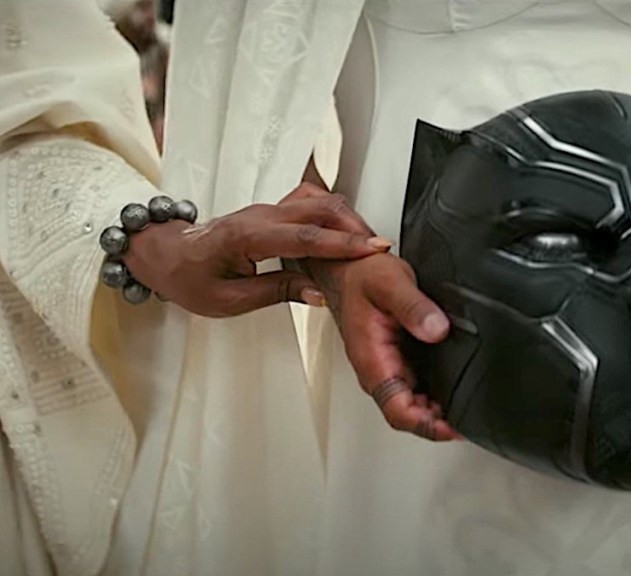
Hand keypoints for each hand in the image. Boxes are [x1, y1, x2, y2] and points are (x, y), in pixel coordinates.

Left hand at [123, 183, 389, 316]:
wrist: (162, 253)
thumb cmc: (188, 278)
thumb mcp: (229, 300)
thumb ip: (277, 291)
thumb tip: (319, 293)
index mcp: (246, 237)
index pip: (305, 237)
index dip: (342, 244)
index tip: (373, 249)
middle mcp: (260, 216)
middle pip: (319, 209)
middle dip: (354, 227)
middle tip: (381, 247)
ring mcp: (266, 210)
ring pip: (316, 203)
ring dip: (346, 220)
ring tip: (368, 243)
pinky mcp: (271, 213)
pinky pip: (308, 208)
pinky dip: (333, 219)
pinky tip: (345, 236)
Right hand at [308, 253, 460, 441]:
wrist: (347, 268)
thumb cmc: (360, 277)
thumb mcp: (390, 282)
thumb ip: (414, 307)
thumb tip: (436, 330)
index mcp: (372, 360)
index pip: (398, 411)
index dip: (427, 426)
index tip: (453, 427)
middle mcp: (378, 370)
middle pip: (407, 415)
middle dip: (438, 424)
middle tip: (470, 419)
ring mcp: (387, 367)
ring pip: (412, 404)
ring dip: (437, 412)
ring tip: (468, 408)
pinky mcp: (396, 359)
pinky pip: (415, 387)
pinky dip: (435, 395)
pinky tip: (454, 389)